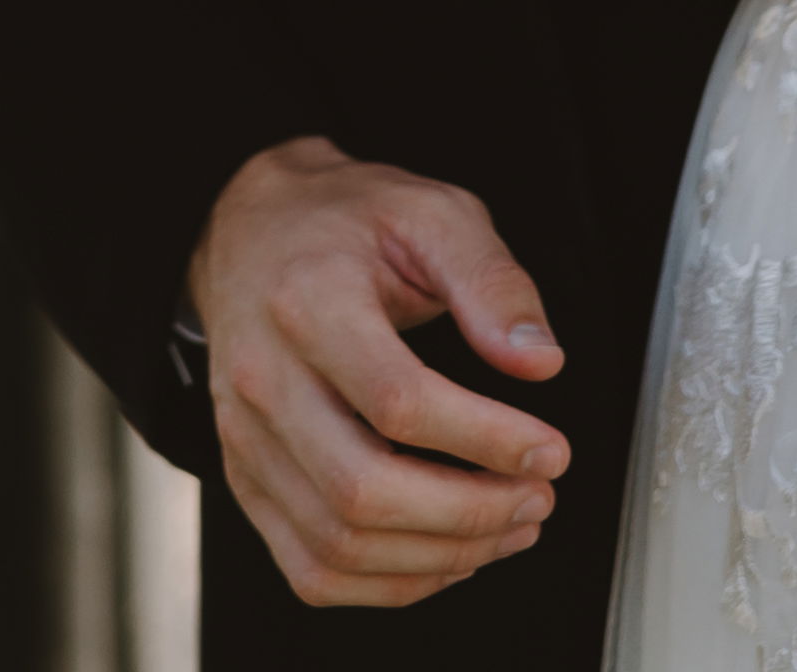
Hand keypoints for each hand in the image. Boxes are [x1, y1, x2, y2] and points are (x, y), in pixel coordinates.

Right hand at [186, 137, 566, 606]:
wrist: (249, 230)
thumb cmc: (342, 222)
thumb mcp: (430, 212)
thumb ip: (490, 279)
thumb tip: (539, 360)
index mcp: (308, 302)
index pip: (396, 401)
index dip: (486, 440)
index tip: (550, 449)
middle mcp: (263, 378)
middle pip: (362, 489)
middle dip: (471, 512)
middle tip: (537, 498)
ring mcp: (246, 438)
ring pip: (338, 544)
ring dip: (441, 556)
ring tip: (508, 527)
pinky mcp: (246, 478)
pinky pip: (312, 569)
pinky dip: (389, 584)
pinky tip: (447, 554)